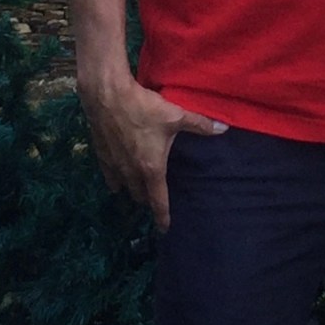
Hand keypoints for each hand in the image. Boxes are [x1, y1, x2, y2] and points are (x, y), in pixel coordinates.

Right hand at [79, 78, 226, 231]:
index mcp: (152, 168)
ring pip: (123, 188)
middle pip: (140, 196)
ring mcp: (114, 165)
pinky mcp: (101, 155)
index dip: (163, 216)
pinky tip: (116, 180)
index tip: (165, 228)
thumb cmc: (144, 107)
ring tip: (138, 191)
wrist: (107, 95)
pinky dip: (115, 181)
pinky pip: (109, 176)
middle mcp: (131, 172)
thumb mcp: (176, 115)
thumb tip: (224, 128)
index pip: (158, 201)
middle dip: (148, 201)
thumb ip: (200, 125)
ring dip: (132, 191)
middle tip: (155, 201)